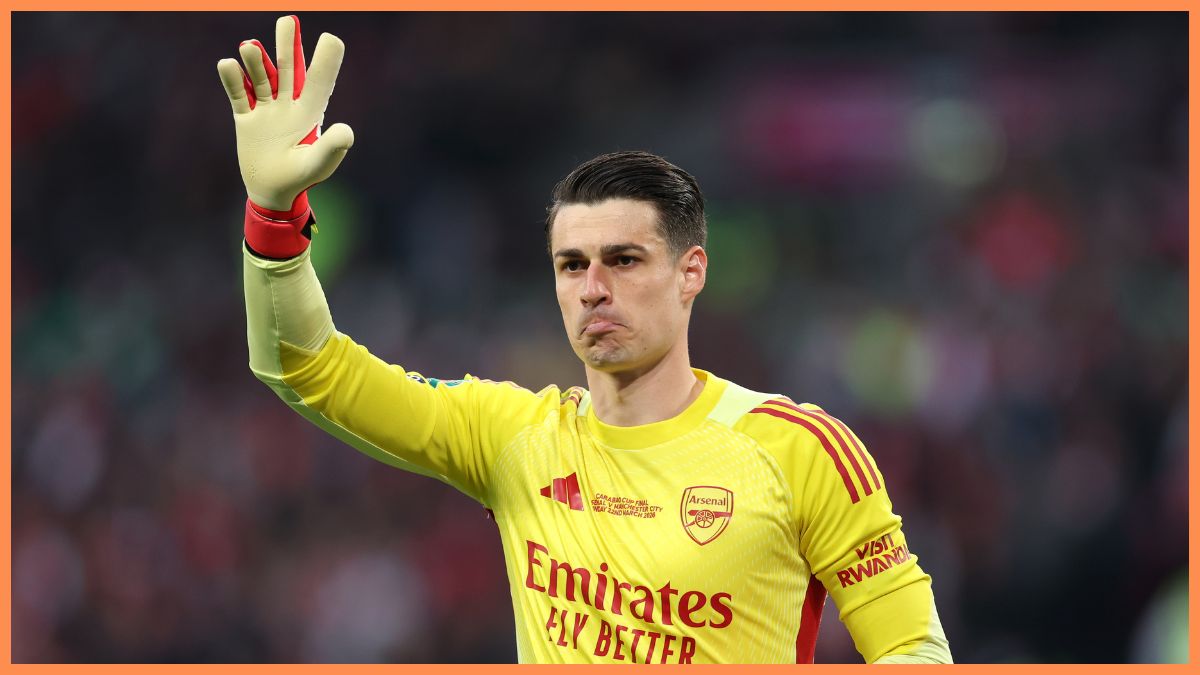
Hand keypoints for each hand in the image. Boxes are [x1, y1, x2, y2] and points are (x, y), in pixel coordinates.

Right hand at [217, 15, 353, 213]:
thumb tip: (347, 130)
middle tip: (288, 20)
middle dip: (287, 45)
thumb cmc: (301, 178)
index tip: (331, 39)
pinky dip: (232, 80)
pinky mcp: (246, 118)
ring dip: (255, 61)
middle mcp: (289, 105)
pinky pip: (238, 95)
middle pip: (287, 69)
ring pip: (261, 78)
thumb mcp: (318, 164)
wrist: (272, 192)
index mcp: (311, 112)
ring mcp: (266, 109)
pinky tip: (227, 64)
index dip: (326, 61)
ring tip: (250, 46)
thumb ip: (332, 148)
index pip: (319, 81)